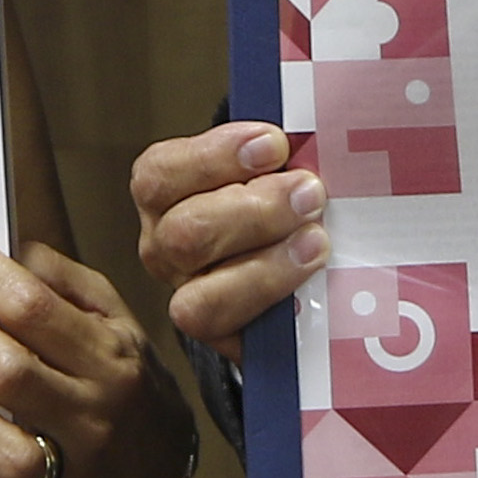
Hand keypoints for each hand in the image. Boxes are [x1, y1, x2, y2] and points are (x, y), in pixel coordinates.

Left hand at [0, 225, 192, 477]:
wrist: (169, 465)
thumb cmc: (129, 383)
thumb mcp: (118, 321)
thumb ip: (69, 284)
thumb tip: (14, 250)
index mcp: (112, 359)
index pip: (32, 307)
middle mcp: (97, 416)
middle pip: (8, 374)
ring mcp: (79, 477)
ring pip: (4, 452)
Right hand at [130, 122, 321, 358]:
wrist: (301, 266)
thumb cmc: (288, 197)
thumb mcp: (279, 164)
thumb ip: (283, 152)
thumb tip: (314, 134)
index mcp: (167, 195)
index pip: (161, 174)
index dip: (216, 158)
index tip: (274, 145)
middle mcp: (167, 250)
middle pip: (183, 235)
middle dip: (254, 212)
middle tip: (310, 194)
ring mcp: (190, 299)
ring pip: (200, 299)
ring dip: (266, 268)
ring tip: (316, 241)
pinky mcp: (223, 342)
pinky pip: (237, 339)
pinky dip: (274, 311)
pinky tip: (312, 284)